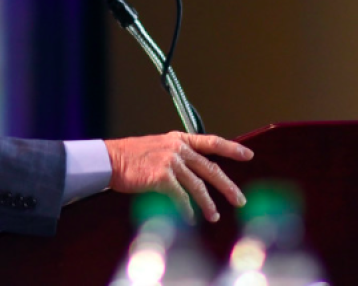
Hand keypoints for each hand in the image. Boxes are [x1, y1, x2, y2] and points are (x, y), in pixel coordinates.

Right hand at [105, 132, 252, 223]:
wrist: (109, 160)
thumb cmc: (129, 157)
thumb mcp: (157, 148)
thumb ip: (176, 156)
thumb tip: (193, 173)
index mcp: (178, 139)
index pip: (211, 141)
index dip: (231, 148)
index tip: (248, 154)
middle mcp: (177, 148)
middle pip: (210, 168)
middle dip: (227, 186)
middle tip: (239, 200)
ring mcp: (170, 161)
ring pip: (198, 186)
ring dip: (208, 204)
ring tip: (214, 216)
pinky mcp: (162, 176)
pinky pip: (181, 197)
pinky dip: (186, 210)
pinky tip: (189, 218)